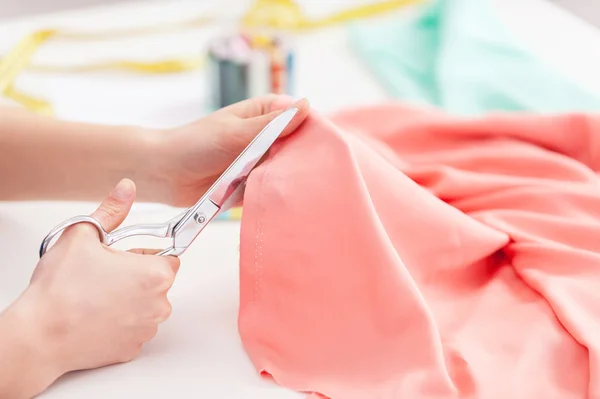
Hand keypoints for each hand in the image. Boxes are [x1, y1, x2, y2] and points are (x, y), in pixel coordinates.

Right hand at [4, 179, 178, 394]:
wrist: (39, 336)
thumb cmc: (60, 290)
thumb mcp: (83, 235)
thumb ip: (111, 210)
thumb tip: (126, 190)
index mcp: (156, 274)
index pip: (169, 255)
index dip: (143, 253)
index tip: (123, 256)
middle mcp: (159, 304)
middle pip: (156, 281)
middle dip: (135, 275)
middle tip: (103, 274)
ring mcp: (147, 329)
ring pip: (145, 305)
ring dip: (128, 299)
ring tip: (95, 296)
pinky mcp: (132, 348)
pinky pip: (133, 328)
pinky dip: (120, 322)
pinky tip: (95, 316)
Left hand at [151, 95, 309, 206]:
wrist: (165, 175)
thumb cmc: (195, 144)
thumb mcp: (236, 132)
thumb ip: (271, 124)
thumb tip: (306, 106)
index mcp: (264, 114)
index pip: (300, 119)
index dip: (313, 132)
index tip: (327, 148)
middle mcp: (266, 136)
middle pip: (297, 146)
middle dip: (303, 160)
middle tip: (318, 175)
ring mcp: (260, 161)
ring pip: (286, 169)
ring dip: (290, 179)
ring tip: (305, 191)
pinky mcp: (253, 184)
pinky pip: (272, 189)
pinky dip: (276, 194)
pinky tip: (288, 202)